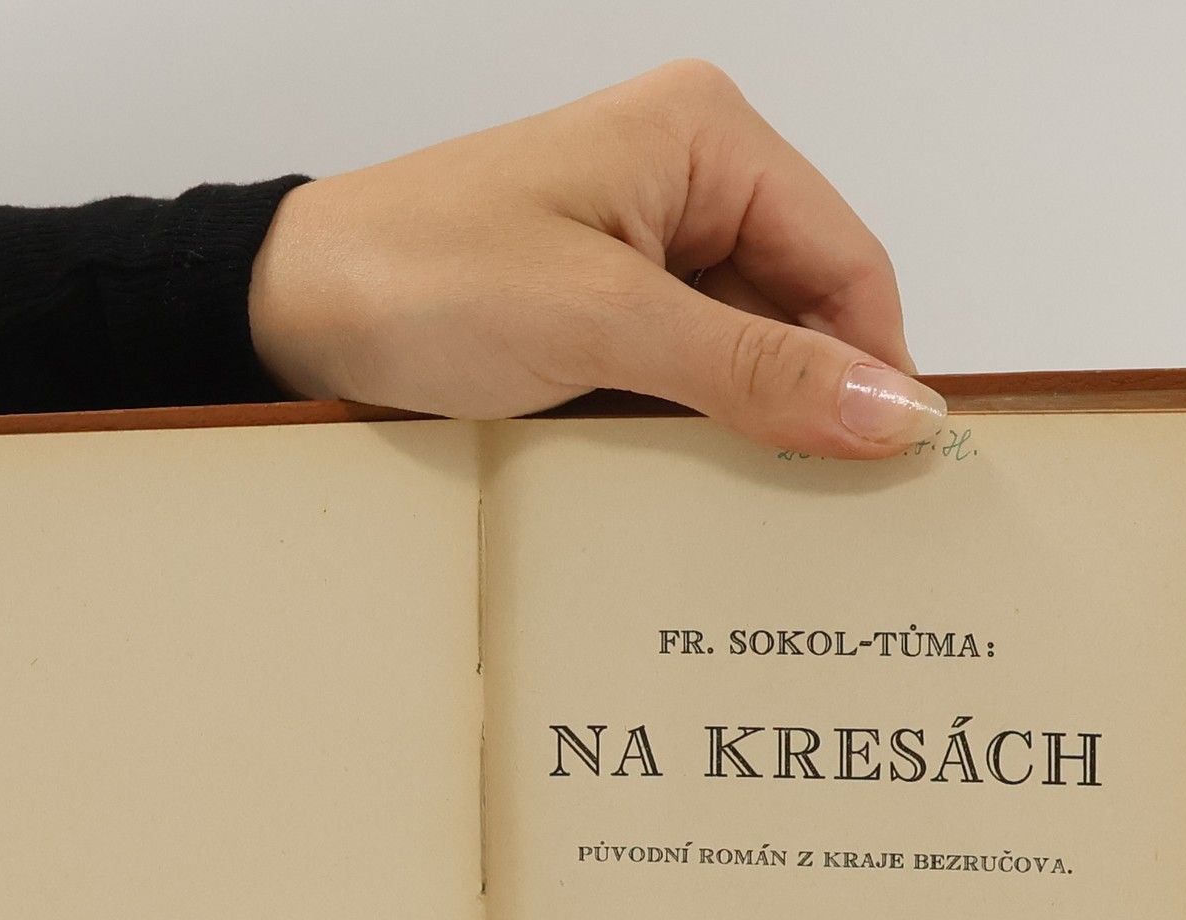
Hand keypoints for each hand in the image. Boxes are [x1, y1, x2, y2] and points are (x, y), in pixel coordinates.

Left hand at [249, 61, 942, 455]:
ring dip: (756, 424)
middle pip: (805, 306)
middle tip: (835, 515)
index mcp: (705, 137)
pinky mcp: (601, 305)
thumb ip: (755, 370)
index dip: (877, 367)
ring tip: (769, 513)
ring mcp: (642, 245)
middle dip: (818, 401)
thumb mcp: (606, 326)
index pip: (847, 260)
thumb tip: (895, 413)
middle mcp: (686, 179)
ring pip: (749, 347)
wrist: (290, 312)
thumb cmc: (423, 281)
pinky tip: (701, 487)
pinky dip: (700, 427)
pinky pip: (688, 370)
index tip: (893, 474)